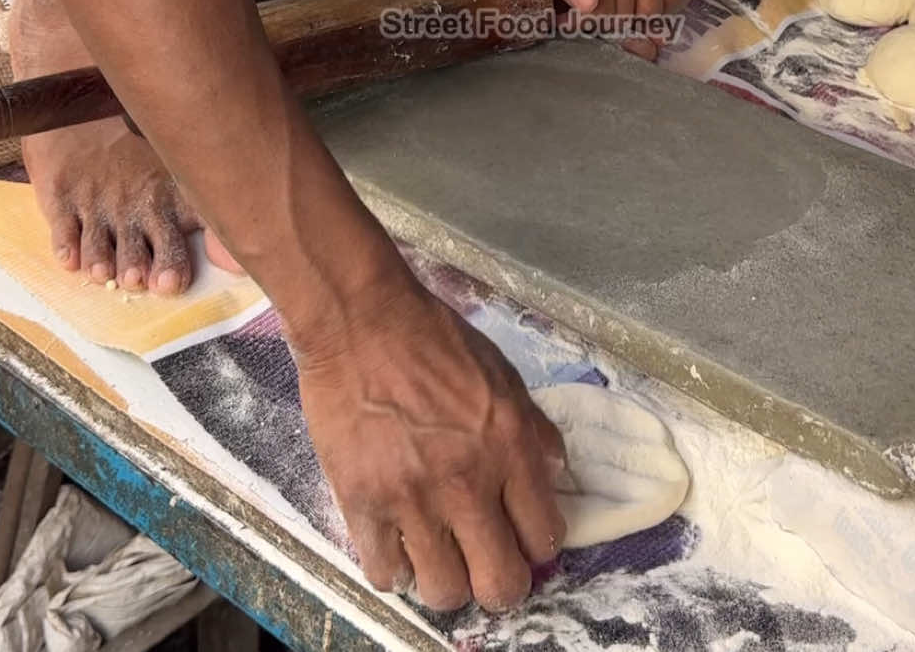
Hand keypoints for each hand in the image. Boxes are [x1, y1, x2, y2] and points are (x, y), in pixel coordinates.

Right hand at [21, 117, 240, 292]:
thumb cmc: (142, 135)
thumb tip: (244, 243)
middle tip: (138, 277)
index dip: (172, 263)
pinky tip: (70, 259)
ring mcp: (95, 203)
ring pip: (97, 243)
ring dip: (101, 258)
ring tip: (103, 271)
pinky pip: (61, 225)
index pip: (173, 239)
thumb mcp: (180, 159)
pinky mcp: (61, 197)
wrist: (83, 96)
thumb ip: (206, 199)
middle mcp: (131, 205)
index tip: (170, 282)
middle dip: (137, 264)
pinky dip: (66, 244)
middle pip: (134, 249)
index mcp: (165, 198)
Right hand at [296, 279, 565, 611]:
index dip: (537, 546)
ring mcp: (412, 499)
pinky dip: (395, 568)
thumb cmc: (434, 338)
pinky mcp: (362, 503)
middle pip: (501, 585)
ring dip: (447, 581)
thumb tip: (553, 475)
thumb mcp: (503, 374)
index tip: (523, 538)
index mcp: (510, 446)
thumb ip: (533, 429)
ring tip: (440, 554)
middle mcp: (467, 482)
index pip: (544, 536)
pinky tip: (398, 542)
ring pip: (445, 592)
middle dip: (501, 584)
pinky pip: (386, 574)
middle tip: (487, 562)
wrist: (360, 321)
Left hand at [506, 0, 690, 57]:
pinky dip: (663, 3)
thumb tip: (588, 2)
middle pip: (627, 10)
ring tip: (609, 21)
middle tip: (585, 27)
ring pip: (652, 7)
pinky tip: (640, 5)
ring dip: (633, 24)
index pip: (602, 8)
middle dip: (605, 29)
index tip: (566, 29)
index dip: (584, 28)